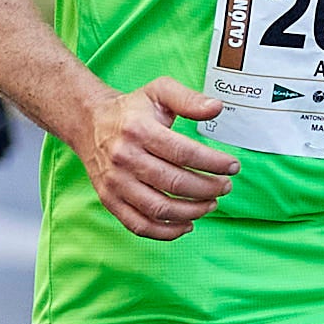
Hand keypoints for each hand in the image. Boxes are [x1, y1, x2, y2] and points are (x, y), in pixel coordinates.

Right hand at [71, 79, 238, 241]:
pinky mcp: (109, 200)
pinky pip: (139, 225)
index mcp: (139, 130)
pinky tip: (187, 224)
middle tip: (225, 187)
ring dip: (192, 211)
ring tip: (211, 204)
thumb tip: (216, 108)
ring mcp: (115, 183)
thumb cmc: (132, 110)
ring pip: (159, 209)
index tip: (233, 167)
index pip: (184, 153)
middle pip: (175, 183)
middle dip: (208, 189)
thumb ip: (189, 99)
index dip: (214, 163)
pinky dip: (167, 232)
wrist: (90, 123)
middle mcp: (124, 158)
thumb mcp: (159, 92)